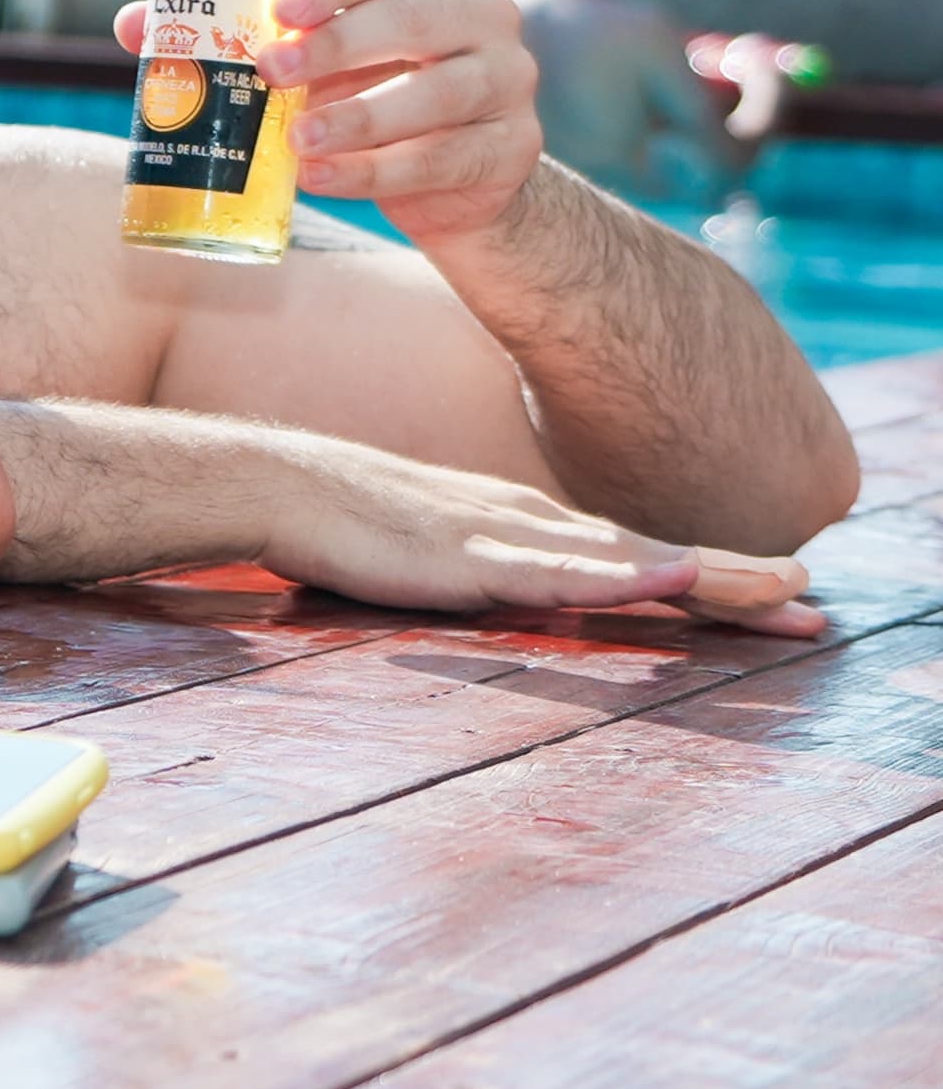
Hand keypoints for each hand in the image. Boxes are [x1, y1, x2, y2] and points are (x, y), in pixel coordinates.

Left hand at [122, 0, 539, 238]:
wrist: (459, 174)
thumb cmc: (371, 89)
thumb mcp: (318, 56)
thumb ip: (242, 32)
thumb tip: (136, 23)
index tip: (280, 8)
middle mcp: (484, 17)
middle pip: (412, 23)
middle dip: (336, 46)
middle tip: (271, 70)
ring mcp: (508, 81)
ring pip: (436, 95)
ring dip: (358, 118)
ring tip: (296, 140)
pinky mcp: (512, 148)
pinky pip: (441, 158)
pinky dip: (376, 173)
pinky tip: (323, 179)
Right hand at [259, 434, 821, 635]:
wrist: (277, 484)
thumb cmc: (343, 522)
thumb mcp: (433, 548)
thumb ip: (486, 567)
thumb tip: (526, 595)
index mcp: (526, 525)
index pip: (635, 552)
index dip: (709, 575)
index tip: (777, 597)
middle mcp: (533, 523)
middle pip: (653, 553)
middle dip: (737, 579)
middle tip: (812, 604)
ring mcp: (506, 535)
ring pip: (629, 559)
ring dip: (708, 574)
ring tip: (780, 588)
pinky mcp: (471, 555)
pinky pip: (561, 571)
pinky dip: (623, 573)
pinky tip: (671, 576)